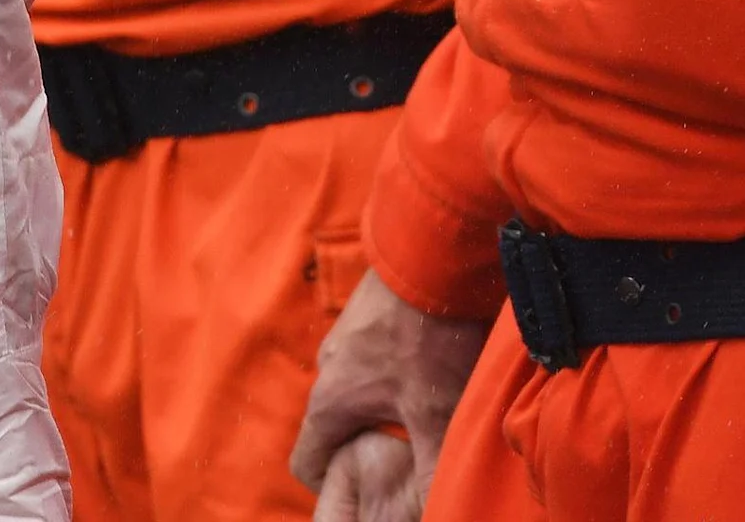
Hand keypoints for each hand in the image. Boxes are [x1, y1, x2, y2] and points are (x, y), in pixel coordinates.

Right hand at [291, 272, 493, 509]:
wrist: (431, 250)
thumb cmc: (427, 333)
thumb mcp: (436, 411)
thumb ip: (433, 467)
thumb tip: (436, 510)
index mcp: (329, 400)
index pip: (307, 463)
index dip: (334, 486)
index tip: (370, 491)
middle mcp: (328, 368)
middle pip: (336, 427)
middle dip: (368, 448)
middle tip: (411, 454)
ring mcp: (346, 337)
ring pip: (357, 390)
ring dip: (386, 406)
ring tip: (430, 406)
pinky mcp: (369, 314)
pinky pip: (373, 358)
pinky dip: (396, 371)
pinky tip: (435, 364)